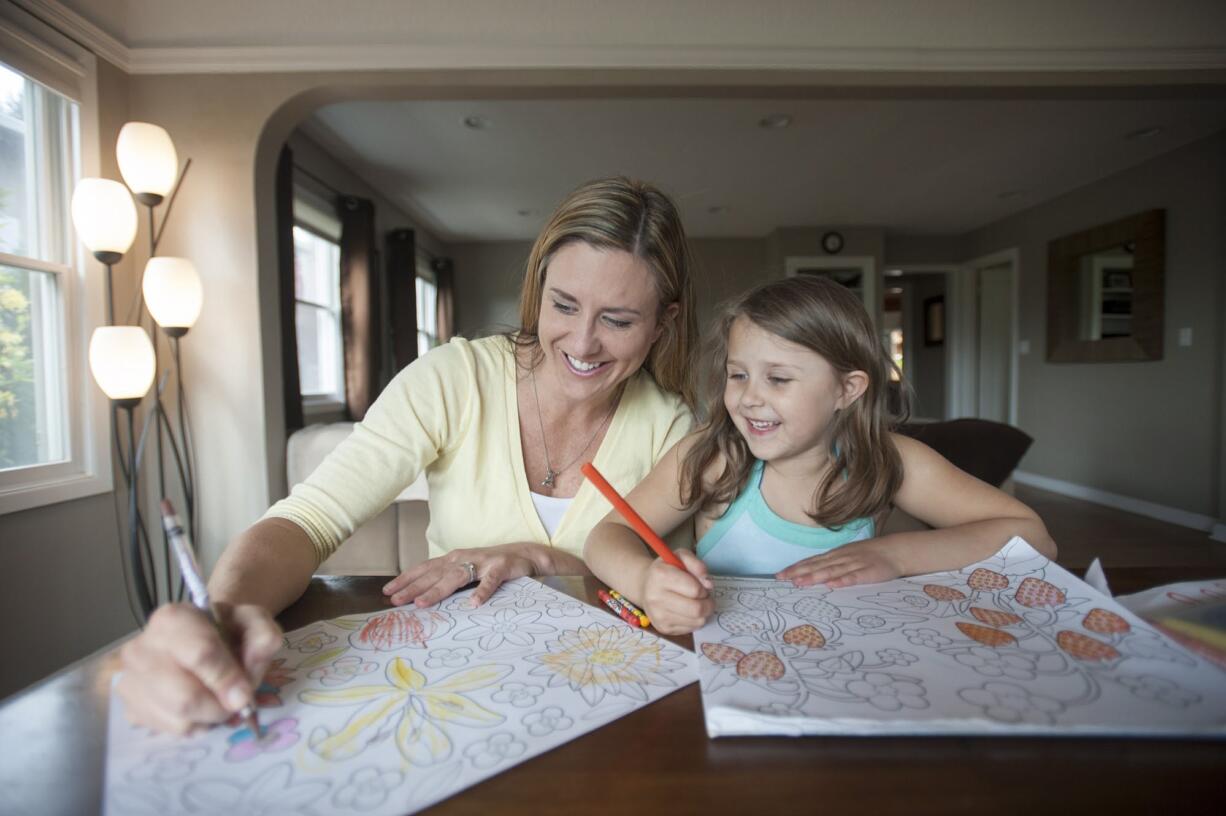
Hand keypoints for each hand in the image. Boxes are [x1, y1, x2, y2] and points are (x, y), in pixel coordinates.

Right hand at [116, 602, 281, 733]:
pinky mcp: (131, 708)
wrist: (199, 637)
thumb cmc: (226, 630)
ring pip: (178, 718)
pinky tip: (200, 706)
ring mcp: (130, 681)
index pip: (199, 654)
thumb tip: (258, 659)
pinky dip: (195, 725)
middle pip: (185, 697)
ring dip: (209, 717)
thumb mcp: (252, 621)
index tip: (244, 694)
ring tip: (217, 699)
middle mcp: (140, 649)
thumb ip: (263, 635)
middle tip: (235, 702)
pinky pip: (169, 731)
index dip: (227, 678)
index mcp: (172, 619)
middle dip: (220, 706)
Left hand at [383, 544, 536, 607]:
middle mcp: (464, 558)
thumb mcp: (467, 569)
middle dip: (414, 587)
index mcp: (453, 559)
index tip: (387, 591)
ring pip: (456, 577)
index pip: (425, 568)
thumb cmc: (492, 565)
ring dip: (438, 590)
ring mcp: (483, 562)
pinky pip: (490, 582)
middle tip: (396, 600)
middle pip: (435, 573)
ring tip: (422, 603)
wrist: (526, 554)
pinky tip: (473, 604)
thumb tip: (423, 594)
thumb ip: (448, 579)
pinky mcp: (501, 568)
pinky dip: (482, 592)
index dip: (406, 579)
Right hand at [638, 549, 714, 634]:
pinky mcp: (663, 628)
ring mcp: (658, 615)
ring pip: (697, 621)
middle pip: (697, 609)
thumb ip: (697, 564)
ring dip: (703, 613)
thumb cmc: (667, 570)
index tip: (700, 585)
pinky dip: (695, 620)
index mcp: (661, 575)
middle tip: (705, 597)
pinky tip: (687, 611)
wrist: (646, 586)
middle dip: (708, 603)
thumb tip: (708, 584)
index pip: (695, 590)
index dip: (703, 587)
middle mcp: (656, 597)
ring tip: (696, 603)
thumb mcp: (681, 556)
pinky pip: (691, 628)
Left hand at [776, 538, 904, 587]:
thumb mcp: (847, 557)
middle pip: (817, 565)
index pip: (811, 561)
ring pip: (831, 571)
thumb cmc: (869, 556)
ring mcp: (854, 564)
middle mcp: (841, 558)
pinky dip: (842, 581)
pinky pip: (854, 577)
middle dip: (798, 572)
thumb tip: (811, 574)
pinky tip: (832, 585)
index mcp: (835, 555)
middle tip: (782, 579)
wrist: (896, 551)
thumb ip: (831, 564)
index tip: (780, 575)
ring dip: (815, 576)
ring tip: (800, 582)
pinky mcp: (868, 572)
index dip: (795, 568)